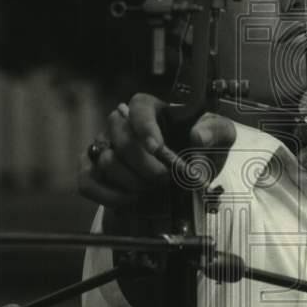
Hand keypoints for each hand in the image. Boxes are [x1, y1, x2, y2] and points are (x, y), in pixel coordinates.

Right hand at [77, 92, 236, 212]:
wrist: (182, 187)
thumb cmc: (198, 154)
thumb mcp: (219, 140)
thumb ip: (216, 131)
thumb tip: (198, 136)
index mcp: (151, 110)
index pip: (138, 106)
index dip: (144, 126)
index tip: (157, 148)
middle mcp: (121, 125)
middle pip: (120, 137)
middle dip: (144, 164)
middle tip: (164, 179)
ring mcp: (103, 147)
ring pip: (106, 161)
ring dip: (132, 182)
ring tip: (151, 190)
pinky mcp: (92, 172)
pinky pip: (87, 182)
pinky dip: (110, 196)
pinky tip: (132, 200)